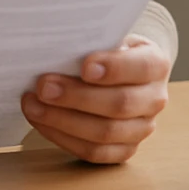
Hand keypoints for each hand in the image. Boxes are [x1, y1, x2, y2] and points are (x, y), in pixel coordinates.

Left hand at [21, 34, 170, 163]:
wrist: (122, 71)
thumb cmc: (108, 50)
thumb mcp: (108, 37)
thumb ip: (92, 42)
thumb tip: (56, 49)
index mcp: (155, 63)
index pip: (140, 67)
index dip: (114, 68)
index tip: (85, 66)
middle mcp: (154, 98)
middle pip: (119, 105)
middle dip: (76, 97)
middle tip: (43, 86)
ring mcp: (141, 128)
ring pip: (105, 133)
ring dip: (63, 120)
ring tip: (33, 105)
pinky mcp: (124, 149)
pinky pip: (94, 152)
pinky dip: (63, 138)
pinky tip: (41, 122)